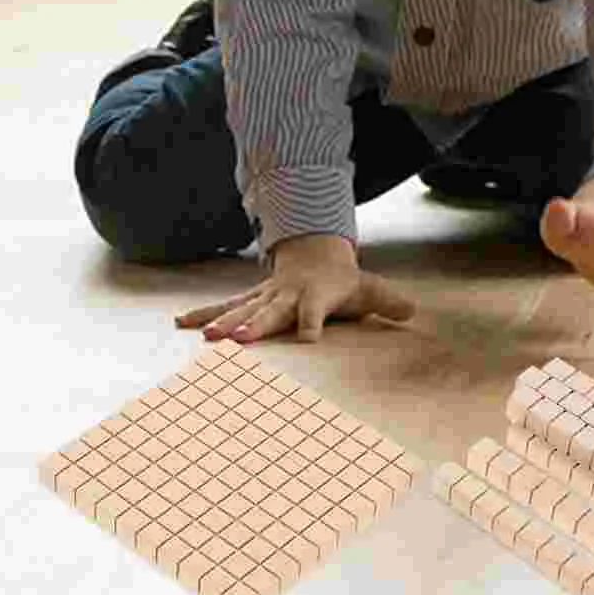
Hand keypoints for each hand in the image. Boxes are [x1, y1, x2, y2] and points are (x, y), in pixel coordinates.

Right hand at [174, 232, 415, 343]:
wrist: (315, 254)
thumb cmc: (343, 281)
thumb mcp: (369, 289)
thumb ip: (388, 301)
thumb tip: (413, 310)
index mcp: (316, 296)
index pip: (315, 311)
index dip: (313, 323)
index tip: (310, 338)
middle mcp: (287, 296)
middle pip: (271, 312)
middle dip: (255, 325)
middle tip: (239, 340)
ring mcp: (265, 297)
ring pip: (241, 310)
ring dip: (223, 323)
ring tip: (205, 338)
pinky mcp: (250, 299)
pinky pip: (224, 308)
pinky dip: (203, 314)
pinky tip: (180, 323)